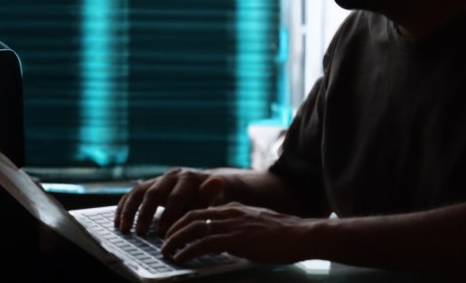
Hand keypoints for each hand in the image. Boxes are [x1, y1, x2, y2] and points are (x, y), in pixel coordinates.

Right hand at [114, 167, 226, 235]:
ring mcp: (159, 179)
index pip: (175, 197)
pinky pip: (132, 194)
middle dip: (146, 215)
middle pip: (153, 193)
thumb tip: (217, 181)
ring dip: (130, 211)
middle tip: (142, 234)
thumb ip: (210, 194)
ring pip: (138, 192)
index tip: (164, 233)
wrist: (207, 185)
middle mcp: (171, 175)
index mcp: (187, 178)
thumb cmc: (210, 198)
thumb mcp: (213, 197)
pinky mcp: (149, 185)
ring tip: (125, 229)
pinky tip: (118, 221)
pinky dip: (123, 207)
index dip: (169, 215)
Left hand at [161, 203, 314, 264]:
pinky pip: (203, 243)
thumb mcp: (257, 225)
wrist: (301, 234)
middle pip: (192, 215)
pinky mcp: (236, 239)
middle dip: (174, 228)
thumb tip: (228, 240)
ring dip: (175, 240)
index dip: (184, 220)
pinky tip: (181, 258)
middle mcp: (230, 212)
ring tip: (166, 252)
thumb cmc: (285, 234)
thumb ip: (240, 227)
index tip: (174, 230)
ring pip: (193, 228)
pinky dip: (188, 250)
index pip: (201, 209)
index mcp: (235, 208)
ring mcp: (232, 224)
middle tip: (164, 242)